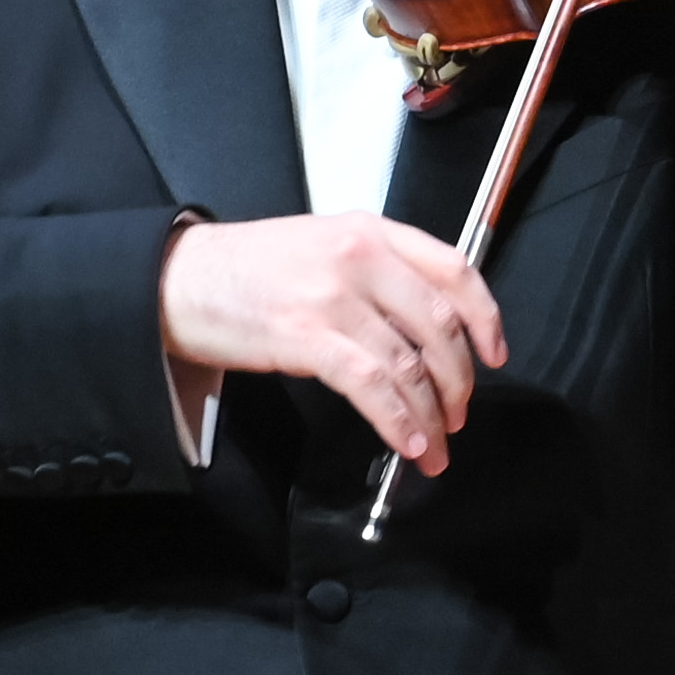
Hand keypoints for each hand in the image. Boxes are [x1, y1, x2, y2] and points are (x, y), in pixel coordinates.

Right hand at [158, 212, 508, 472]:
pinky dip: (398, 422)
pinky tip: (406, 443)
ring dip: (431, 415)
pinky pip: (372, 387)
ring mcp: (333, 296)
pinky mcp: (306, 336)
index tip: (496, 354)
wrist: (178, 278)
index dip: (486, 318)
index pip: (454, 270)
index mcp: (371, 230)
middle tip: (459, 414)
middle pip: (440, 326)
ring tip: (435, 444)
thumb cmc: (248, 268)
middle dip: (459, 381)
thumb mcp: (324, 245)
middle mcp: (359, 257)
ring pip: (409, 365)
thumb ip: (379, 274)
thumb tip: (427, 331)